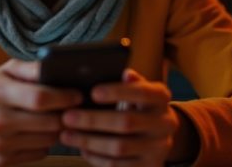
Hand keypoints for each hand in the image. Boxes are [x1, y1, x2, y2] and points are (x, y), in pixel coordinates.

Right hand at [0, 59, 81, 164]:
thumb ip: (31, 68)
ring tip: (58, 117)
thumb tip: (60, 68)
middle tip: (74, 108)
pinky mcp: (1, 160)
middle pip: (49, 122)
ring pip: (48, 140)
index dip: (65, 98)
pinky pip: (39, 153)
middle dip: (67, 115)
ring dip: (58, 130)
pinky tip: (40, 131)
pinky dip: (45, 143)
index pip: (41, 99)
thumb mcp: (2, 72)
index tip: (79, 95)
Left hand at [59, 69, 183, 165]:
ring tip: (66, 135)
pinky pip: (119, 165)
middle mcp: (164, 123)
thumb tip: (126, 73)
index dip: (118, 93)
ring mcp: (158, 148)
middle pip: (127, 122)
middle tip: (67, 117)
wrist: (159, 136)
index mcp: (161, 98)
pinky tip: (82, 149)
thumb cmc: (139, 106)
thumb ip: (130, 83)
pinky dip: (97, 158)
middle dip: (93, 120)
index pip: (142, 93)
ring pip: (120, 147)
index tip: (93, 92)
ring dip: (89, 141)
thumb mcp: (139, 90)